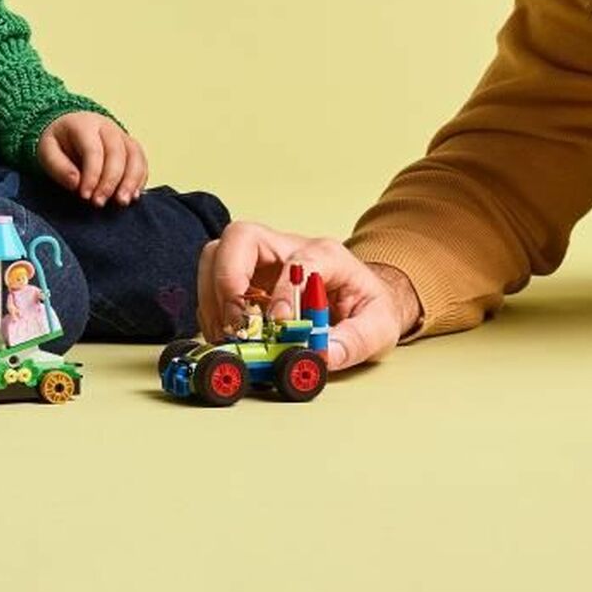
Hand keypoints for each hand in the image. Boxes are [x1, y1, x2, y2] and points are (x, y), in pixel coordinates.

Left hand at [36, 112, 147, 206]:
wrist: (70, 127)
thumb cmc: (59, 142)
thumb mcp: (47, 151)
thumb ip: (59, 167)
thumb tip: (76, 183)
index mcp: (84, 125)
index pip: (93, 150)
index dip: (91, 175)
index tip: (84, 195)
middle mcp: (107, 127)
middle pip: (117, 153)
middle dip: (110, 181)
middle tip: (99, 203)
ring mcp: (122, 136)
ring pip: (134, 156)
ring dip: (131, 181)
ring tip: (122, 202)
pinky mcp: (131, 147)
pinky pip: (142, 162)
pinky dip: (140, 180)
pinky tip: (133, 196)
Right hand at [196, 220, 421, 370]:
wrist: (360, 299)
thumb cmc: (368, 306)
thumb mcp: (380, 327)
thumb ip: (355, 341)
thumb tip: (322, 354)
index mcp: (326, 255)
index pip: (299, 259)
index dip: (284, 290)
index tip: (280, 324)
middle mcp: (286, 249)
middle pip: (241, 236)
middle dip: (229, 278)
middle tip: (237, 322)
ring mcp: (260, 261)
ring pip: (216, 254)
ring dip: (214, 296)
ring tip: (228, 334)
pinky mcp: (244, 279)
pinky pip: (212, 283)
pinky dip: (212, 311)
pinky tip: (226, 336)